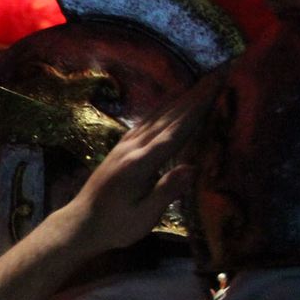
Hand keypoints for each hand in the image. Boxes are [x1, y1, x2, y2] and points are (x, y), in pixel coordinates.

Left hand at [54, 77, 219, 254]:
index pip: (177, 130)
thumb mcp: (143, 216)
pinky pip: (145, 122)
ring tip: (201, 81)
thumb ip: (166, 191)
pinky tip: (169, 103)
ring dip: (180, 97)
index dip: (199, 106)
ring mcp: (123, 146)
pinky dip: (162, 109)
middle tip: (218, 73)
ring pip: (156, 116)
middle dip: (195, 94)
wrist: (80, 224)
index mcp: (140, 163)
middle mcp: (132, 148)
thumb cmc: (115, 226)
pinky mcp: (120, 149)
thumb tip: (193, 168)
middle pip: (169, 116)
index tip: (217, 86)